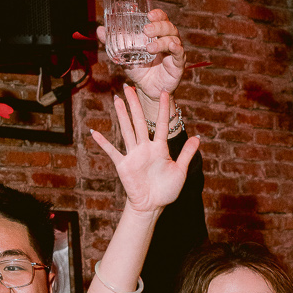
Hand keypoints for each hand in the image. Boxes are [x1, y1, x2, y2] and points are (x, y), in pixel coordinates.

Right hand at [91, 86, 200, 214]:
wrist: (152, 205)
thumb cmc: (167, 190)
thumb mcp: (180, 171)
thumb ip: (187, 153)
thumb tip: (198, 137)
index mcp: (160, 148)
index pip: (162, 124)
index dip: (163, 108)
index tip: (163, 92)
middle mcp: (145, 148)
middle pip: (140, 121)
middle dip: (135, 104)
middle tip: (129, 87)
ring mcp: (133, 155)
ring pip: (127, 130)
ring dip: (122, 115)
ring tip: (117, 100)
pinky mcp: (124, 165)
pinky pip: (112, 151)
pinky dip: (103, 143)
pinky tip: (94, 132)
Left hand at [96, 7, 184, 109]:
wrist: (146, 91)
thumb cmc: (139, 70)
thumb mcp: (124, 55)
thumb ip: (113, 43)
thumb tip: (100, 30)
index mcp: (158, 35)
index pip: (162, 20)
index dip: (158, 15)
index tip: (149, 14)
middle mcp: (168, 40)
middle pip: (169, 27)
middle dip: (158, 26)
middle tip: (146, 29)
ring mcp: (174, 52)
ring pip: (174, 39)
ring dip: (162, 41)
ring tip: (148, 48)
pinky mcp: (178, 64)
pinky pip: (179, 54)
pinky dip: (175, 49)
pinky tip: (168, 47)